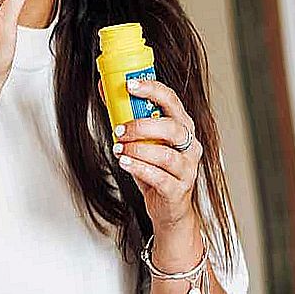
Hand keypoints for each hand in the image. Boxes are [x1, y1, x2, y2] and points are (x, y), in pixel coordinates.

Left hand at [112, 78, 202, 236]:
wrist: (169, 208)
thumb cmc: (156, 171)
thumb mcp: (142, 141)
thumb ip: (126, 116)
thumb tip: (104, 88)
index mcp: (182, 127)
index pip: (172, 101)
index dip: (152, 90)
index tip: (130, 85)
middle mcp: (189, 146)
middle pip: (173, 128)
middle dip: (142, 126)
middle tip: (120, 129)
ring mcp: (187, 169)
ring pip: (166, 155)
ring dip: (138, 150)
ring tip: (119, 149)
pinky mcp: (178, 189)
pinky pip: (160, 177)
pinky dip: (139, 169)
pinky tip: (125, 163)